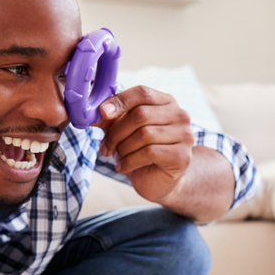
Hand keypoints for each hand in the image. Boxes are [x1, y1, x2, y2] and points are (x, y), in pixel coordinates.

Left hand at [95, 85, 193, 202]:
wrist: (158, 181)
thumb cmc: (141, 153)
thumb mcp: (122, 132)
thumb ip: (110, 119)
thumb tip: (89, 112)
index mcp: (166, 102)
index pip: (142, 93)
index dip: (120, 101)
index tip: (103, 112)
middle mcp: (180, 115)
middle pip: (141, 115)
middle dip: (117, 132)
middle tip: (105, 146)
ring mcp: (184, 135)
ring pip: (144, 135)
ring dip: (123, 148)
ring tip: (117, 157)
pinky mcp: (182, 156)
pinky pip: (149, 152)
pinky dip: (130, 161)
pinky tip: (124, 167)